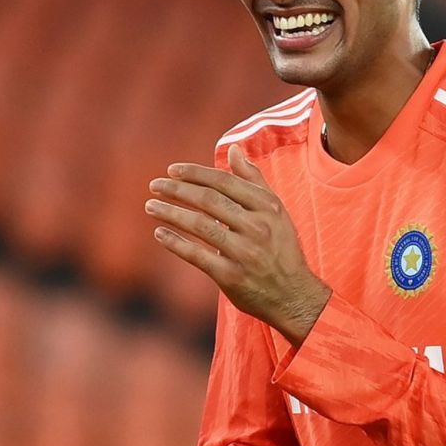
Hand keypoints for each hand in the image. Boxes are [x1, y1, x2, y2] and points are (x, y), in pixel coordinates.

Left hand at [147, 146, 331, 344]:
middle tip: (155, 185)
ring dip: (170, 213)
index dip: (195, 174)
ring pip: (199, 225)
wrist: (294, 296)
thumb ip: (254, 180)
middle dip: (177, 190)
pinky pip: (196, 255)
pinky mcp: (231, 276)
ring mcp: (244, 253)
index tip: (172, 170)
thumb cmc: (281, 249)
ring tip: (150, 206)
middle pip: (209, 201)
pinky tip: (160, 233)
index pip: (224, 182)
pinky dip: (175, 243)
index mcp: (267, 207)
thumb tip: (233, 149)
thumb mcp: (276, 211)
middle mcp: (257, 227)